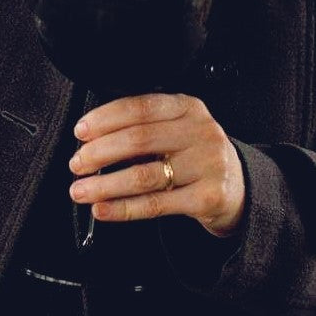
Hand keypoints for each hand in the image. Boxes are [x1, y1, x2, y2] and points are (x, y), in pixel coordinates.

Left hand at [68, 93, 244, 237]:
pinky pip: (156, 205)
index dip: (105, 118)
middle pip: (139, 140)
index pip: (140, 106)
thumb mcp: (178, 128)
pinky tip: (103, 209)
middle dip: (99, 152)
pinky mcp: (207, 197)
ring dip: (105, 184)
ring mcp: (207, 164)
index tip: (81, 131)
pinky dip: (123, 209)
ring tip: (82, 190)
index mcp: (187, 107)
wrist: (238, 187)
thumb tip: (93, 138)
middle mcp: (200, 131)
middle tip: (76, 163)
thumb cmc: (196, 153)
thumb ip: (145, 126)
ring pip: (144, 175)